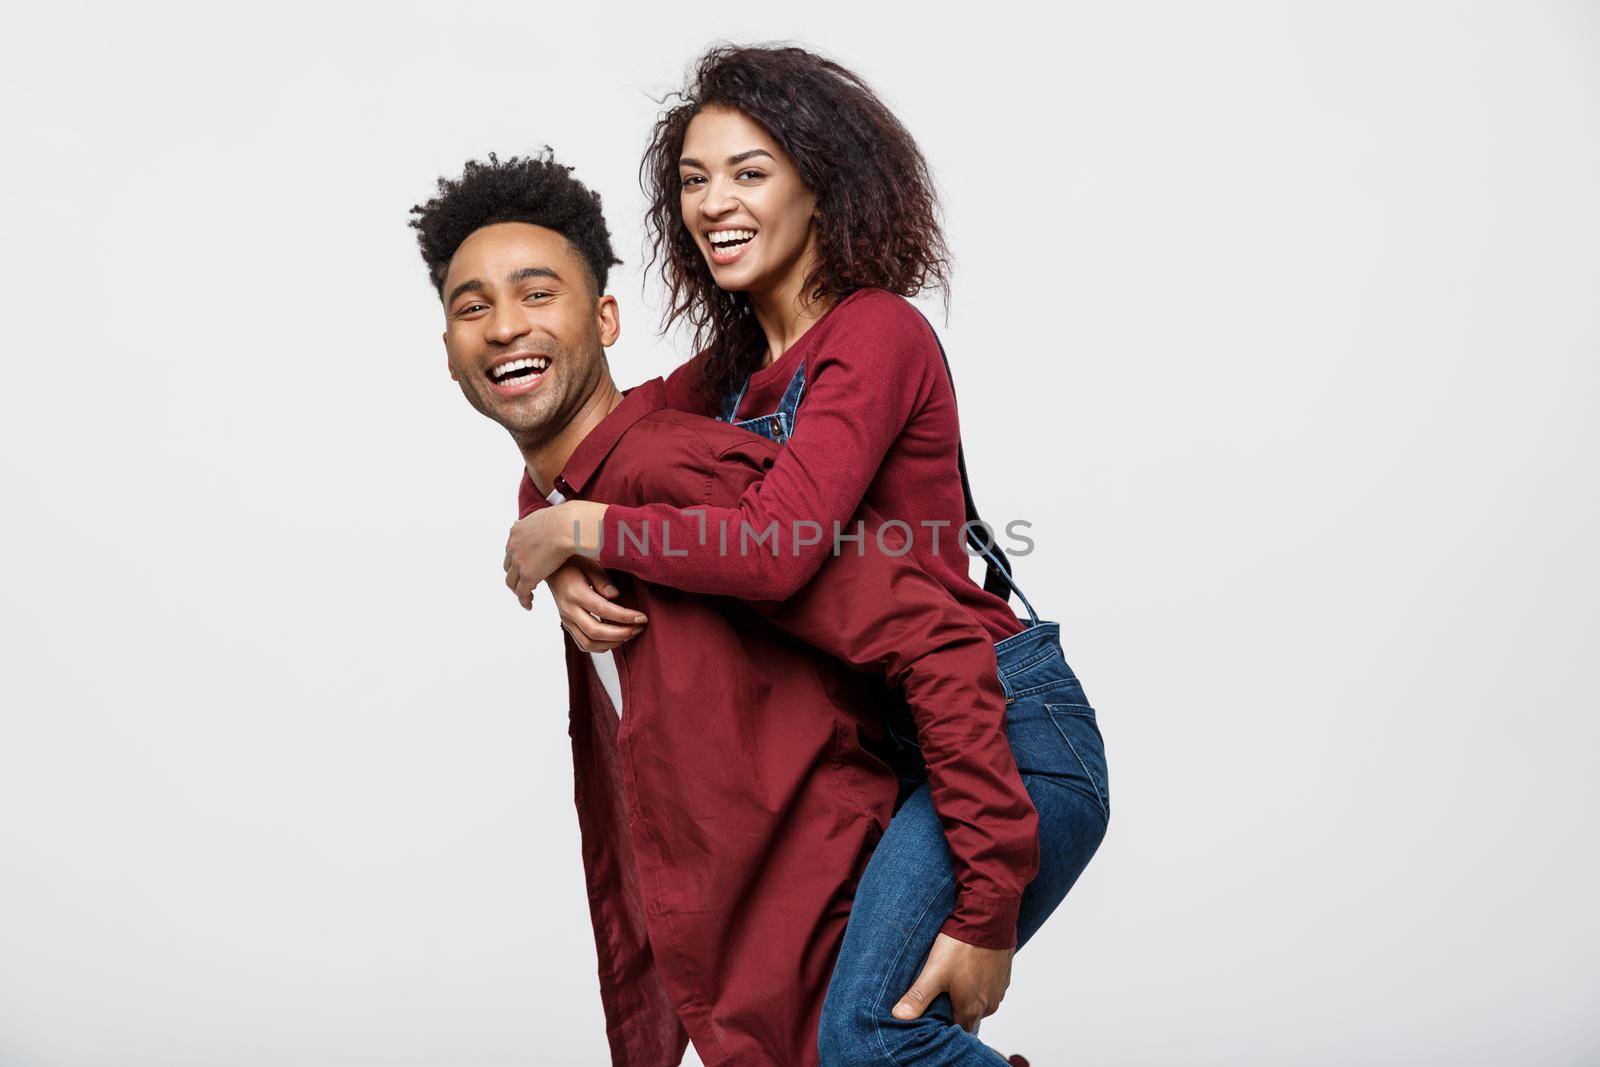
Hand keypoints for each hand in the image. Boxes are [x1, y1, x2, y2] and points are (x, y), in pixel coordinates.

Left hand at [504, 500, 607, 609]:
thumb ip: (551, 519)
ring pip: (512, 581)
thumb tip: (562, 516)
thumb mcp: (554, 515)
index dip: (518, 557)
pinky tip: (529, 605)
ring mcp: (519, 561)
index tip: (525, 564)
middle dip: (515, 573)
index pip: (513, 547)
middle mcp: (514, 545)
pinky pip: (521, 593)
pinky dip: (524, 600)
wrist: (569, 526)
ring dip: (518, 589)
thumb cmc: (569, 519)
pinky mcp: (527, 575)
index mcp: (518, 530)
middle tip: (524, 580)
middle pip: (509, 564)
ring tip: (526, 595)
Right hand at [550, 557, 647, 650]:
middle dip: (621, 633)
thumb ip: (602, 580)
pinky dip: (601, 646)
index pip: (602, 609)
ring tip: (630, 634)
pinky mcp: (568, 626)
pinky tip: (616, 639)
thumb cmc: (573, 563)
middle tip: (639, 628)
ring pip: (588, 643)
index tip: (642, 617)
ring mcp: (566, 620)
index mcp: (575, 593)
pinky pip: (583, 644)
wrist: (553, 569)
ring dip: (612, 643)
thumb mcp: (589, 563)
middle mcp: (569, 610)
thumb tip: (615, 595)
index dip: (624, 616)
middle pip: (595, 632)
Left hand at [891, 932, 1013, 1032]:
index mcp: (971, 1009)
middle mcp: (989, 1005)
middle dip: (954, 1009)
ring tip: (953, 978)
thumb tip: (899, 1016)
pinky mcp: (1003, 976)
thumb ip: (917, 997)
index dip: (943, 1024)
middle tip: (939, 993)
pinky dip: (980, 982)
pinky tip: (968, 967)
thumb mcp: (934, 972)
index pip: (956, 1030)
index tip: (932, 1014)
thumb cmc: (962, 947)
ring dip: (968, 995)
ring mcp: (999, 991)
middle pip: (968, 1016)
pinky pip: (989, 987)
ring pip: (980, 1001)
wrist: (989, 919)